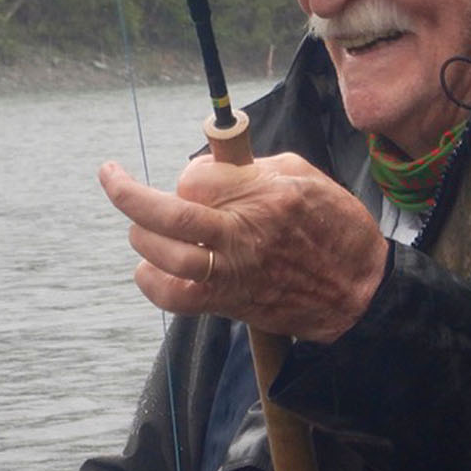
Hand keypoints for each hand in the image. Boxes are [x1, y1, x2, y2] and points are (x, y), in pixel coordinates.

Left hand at [98, 152, 388, 341]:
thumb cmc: (334, 225)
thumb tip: (204, 170)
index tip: (196, 180)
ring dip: (142, 236)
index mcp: (265, 195)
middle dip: (126, 193)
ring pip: (166, 255)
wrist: (359, 291)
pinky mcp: (230, 302)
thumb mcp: (301, 175)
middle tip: (111, 177)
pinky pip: (176, 297)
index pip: (196, 178)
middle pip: (169, 213)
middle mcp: (245, 234)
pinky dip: (152, 281)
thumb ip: (249, 167)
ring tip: (141, 227)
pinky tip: (148, 267)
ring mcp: (234, 272)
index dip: (187, 177)